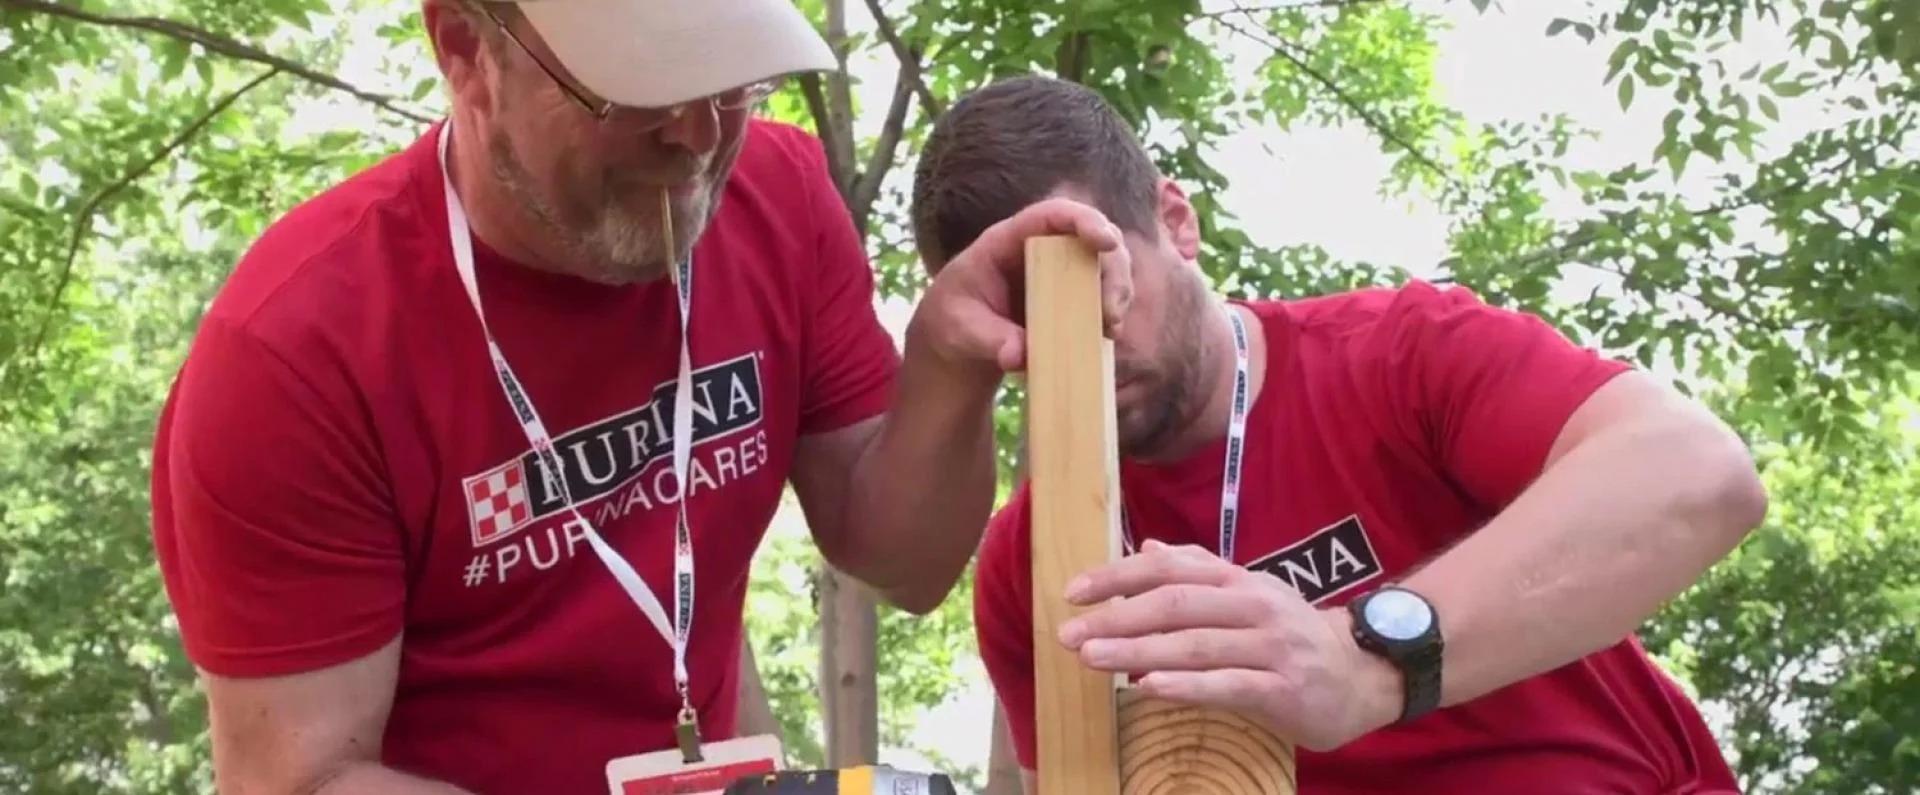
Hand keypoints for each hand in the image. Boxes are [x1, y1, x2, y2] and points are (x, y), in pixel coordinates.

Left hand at [908, 197, 1132, 378]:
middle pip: (1090, 237)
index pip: (1050, 215)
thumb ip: (988, 339)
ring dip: (1118, 291)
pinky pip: (1102, 292)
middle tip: (1110, 311)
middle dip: (1112, 268)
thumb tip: (1019, 356)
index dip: (1083, 220)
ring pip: (1105, 263)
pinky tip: (1108, 336)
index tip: (1106, 242)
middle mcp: (1040, 248)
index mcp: (1007, 241)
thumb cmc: (953, 321)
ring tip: (1110, 329)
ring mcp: (1059, 269)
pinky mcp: (1070, 294)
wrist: (958, 337)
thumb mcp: (961, 330)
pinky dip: (1112, 311)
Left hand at [1056, 539, 1401, 751]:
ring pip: (1195, 644)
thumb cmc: (1290, 634)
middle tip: (1069, 633)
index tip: (1073, 592)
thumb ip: (1196, 572)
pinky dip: (1188, 686)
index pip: (1169, 569)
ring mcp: (1270, 646)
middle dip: (1116, 617)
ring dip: (1138, 650)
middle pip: (1175, 604)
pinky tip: (1150, 688)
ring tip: (1092, 658)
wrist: (1363, 673)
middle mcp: (1252, 604)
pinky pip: (1229, 685)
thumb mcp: (1245, 594)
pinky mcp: (1284, 688)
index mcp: (1236, 579)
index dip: (1117, 577)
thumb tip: (1146, 547)